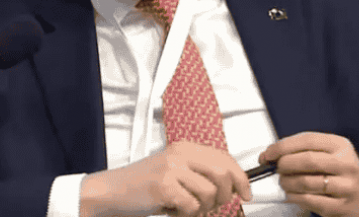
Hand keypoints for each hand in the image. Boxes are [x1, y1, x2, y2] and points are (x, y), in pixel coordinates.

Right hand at [80, 140, 251, 216]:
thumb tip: (235, 185)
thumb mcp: (175, 172)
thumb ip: (201, 173)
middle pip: (224, 174)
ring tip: (184, 208)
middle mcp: (180, 153)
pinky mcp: (164, 185)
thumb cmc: (144, 186)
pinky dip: (185, 215)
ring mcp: (172, 168)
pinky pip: (192, 206)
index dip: (241, 178)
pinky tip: (172, 210)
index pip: (225, 158)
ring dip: (202, 209)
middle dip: (225, 196)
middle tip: (211, 206)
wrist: (112, 192)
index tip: (246, 193)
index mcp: (185, 147)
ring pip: (210, 194)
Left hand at [259, 132, 358, 216]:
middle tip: (277, 168)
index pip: (307, 140)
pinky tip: (292, 193)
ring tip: (284, 181)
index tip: (269, 153)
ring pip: (306, 182)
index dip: (283, 146)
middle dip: (284, 164)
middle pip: (306, 160)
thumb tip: (269, 154)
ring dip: (286, 182)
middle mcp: (346, 165)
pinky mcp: (341, 206)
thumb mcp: (330, 152)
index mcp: (341, 146)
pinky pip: (309, 200)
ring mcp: (345, 187)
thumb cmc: (341, 171)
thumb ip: (302, 149)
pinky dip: (293, 196)